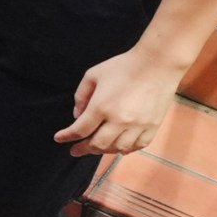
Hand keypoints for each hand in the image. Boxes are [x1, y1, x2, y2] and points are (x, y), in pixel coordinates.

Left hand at [59, 41, 190, 156]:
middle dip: (83, 149)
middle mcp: (119, 120)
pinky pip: (137, 147)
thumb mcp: (93, 75)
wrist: (156, 65)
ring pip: (117, 148)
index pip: (80, 129)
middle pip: (98, 144)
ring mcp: (138, 126)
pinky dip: (126, 150)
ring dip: (104, 150)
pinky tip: (119, 147)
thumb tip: (77, 116)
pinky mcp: (152, 128)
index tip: (59, 139)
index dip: (67, 136)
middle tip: (75, 150)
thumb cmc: (123, 67)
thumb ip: (81, 96)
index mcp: (102, 106)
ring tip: (96, 147)